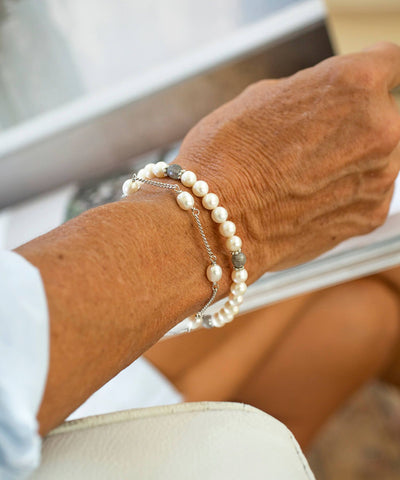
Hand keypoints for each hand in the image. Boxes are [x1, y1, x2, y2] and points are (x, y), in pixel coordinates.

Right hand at [177, 42, 399, 280]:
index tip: (358, 90)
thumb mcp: (262, 98)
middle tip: (316, 140)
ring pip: (381, 156)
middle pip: (386, 114)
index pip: (390, 63)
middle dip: (356, 122)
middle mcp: (382, 126)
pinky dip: (347, 193)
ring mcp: (381, 176)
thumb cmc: (226, 156)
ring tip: (306, 175)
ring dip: (352, 160)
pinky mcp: (371, 215)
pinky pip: (370, 192)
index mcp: (355, 82)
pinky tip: (310, 198)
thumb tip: (323, 102)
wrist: (214, 222)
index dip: (370, 75)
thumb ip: (309, 93)